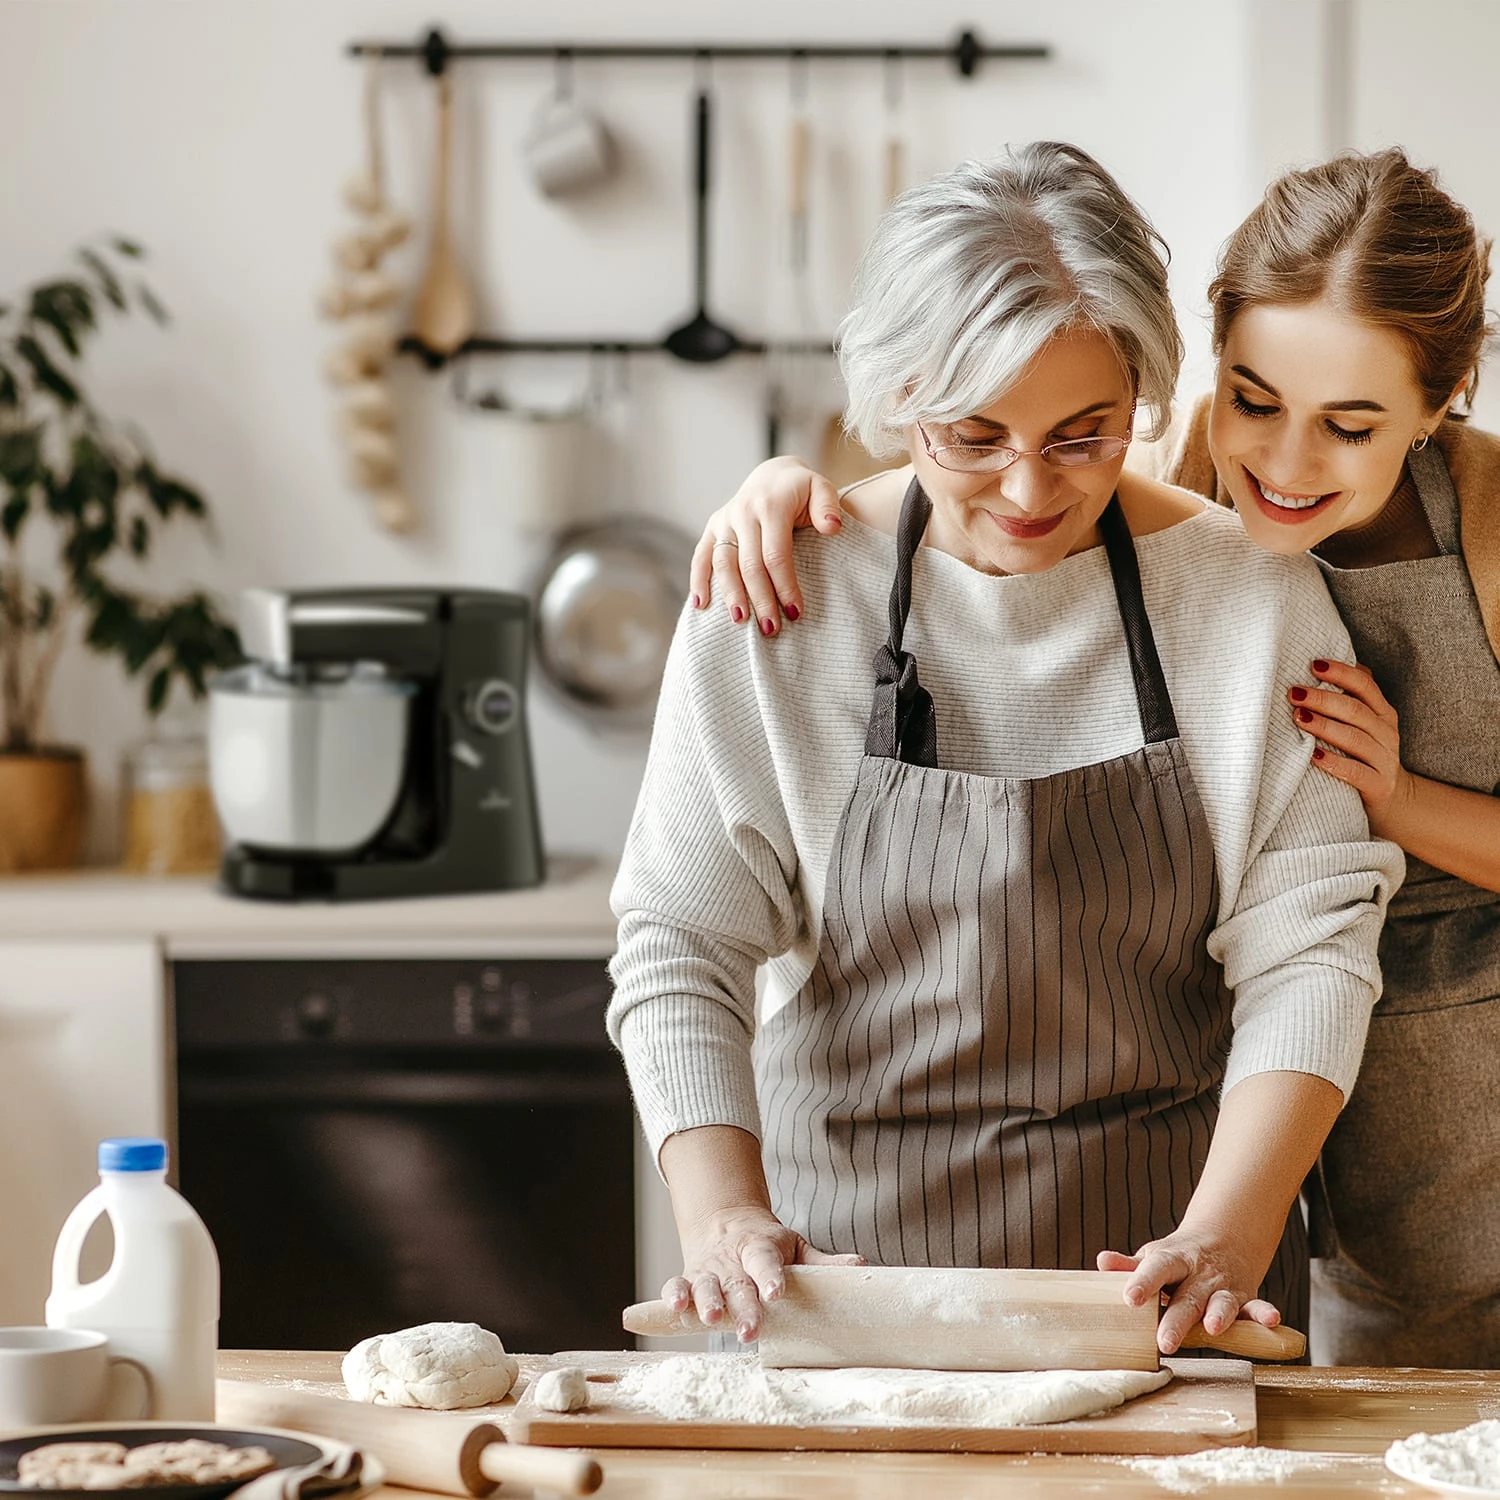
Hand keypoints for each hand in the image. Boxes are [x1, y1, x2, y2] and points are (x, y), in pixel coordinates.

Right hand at [664, 1205, 862, 1342]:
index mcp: (760, 1248)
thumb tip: (861, 1266)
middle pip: (737, 1282)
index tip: (776, 1293)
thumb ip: (823, 1262)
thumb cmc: (768, 1246)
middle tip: (749, 1331)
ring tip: (711, 1320)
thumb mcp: (795, 1247)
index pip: (766, 1261)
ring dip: (706, 1302)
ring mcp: (709, 1270)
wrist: (726, 1225)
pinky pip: (676, 1285)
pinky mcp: (689, 1279)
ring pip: (705, 1285)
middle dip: (741, 1306)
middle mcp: (732, 1260)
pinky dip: (673, 1296)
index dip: (770, 1276)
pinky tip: (675, 1309)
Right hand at [688, 456, 842, 633]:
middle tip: (771, 628)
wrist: (773, 474)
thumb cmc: (802, 491)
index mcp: (770, 506)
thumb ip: (828, 507)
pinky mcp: (712, 527)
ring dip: (731, 595)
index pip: (775, 554)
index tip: (795, 613)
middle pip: (749, 564)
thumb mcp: (821, 489)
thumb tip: (832, 528)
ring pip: (723, 563)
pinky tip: (700, 606)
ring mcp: (724, 520)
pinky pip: (701, 556)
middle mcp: (743, 512)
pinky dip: (698, 580)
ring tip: (741, 622)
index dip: (785, 586)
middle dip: (760, 599)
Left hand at [1097, 1232, 1283, 1356]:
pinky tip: (1272, 1321)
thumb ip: (1131, 1265)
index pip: (1155, 1269)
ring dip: (1219, 1314)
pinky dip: (1264, 1315)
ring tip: (1213, 1328)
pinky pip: (1256, 1307)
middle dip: (1176, 1320)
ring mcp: (1223, 1286)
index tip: (1129, 1299)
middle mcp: (1198, 1274)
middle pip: (1186, 1296)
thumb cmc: (1177, 1257)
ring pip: (1222, 1302)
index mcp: (1172, 1260)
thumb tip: (1101, 1262)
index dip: (1143, 1283)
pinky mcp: (1245, 1299)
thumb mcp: (1154, 1256)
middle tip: (1164, 1342)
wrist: (1223, 1237)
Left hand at [1290, 658, 1413, 829]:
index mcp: (1382, 713)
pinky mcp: (1379, 786)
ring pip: (1355, 739)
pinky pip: (1356, 772)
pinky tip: (1314, 756)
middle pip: (1355, 710)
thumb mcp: (1365, 724)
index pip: (1365, 685)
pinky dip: (1334, 763)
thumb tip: (1321, 666)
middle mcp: (1386, 733)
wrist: (1394, 800)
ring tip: (1299, 718)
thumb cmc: (1365, 754)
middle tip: (1294, 693)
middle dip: (1323, 699)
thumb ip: (1351, 698)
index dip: (1341, 673)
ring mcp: (1385, 760)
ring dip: (1325, 726)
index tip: (1313, 664)